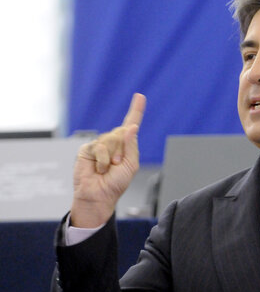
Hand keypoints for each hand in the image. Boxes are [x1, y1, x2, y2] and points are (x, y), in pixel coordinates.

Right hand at [70, 93, 145, 227]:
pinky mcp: (87, 149)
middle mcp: (113, 142)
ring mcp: (100, 144)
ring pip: (111, 139)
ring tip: (108, 168)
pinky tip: (99, 169)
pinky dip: (102, 160)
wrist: (98, 195)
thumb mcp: (130, 165)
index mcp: (125, 145)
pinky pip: (99, 146)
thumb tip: (131, 127)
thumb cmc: (116, 183)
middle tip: (117, 165)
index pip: (131, 124)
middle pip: (122, 132)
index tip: (140, 96)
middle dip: (122, 150)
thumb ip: (131, 146)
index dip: (136, 110)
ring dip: (112, 156)